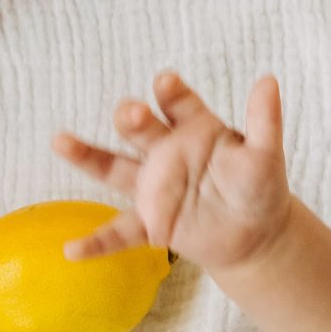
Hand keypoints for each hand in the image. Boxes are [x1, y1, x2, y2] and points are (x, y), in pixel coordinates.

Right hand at [51, 70, 293, 271]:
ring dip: (89, 156)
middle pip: (142, 130)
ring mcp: (154, 186)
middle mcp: (167, 151)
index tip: (165, 82)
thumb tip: (269, 81)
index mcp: (195, 128)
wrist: (255, 233)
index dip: (172, 93)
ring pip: (115, 168)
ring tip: (60, 140)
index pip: (180, 105)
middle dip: (133, 119)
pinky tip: (72, 251)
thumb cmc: (259, 186)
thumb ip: (265, 121)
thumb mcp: (266, 155)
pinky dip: (97, 243)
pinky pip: (120, 232)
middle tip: (130, 113)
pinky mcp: (151, 222)